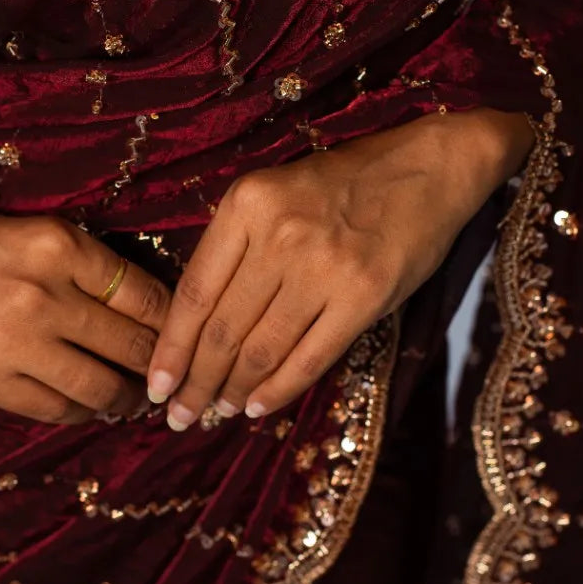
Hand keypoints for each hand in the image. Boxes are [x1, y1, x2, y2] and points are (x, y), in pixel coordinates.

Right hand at [0, 128, 170, 424]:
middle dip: (161, 367)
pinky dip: (82, 412)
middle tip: (175, 378)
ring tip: (138, 400)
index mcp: (61, 247)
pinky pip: (55, 409)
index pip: (146, 296)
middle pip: (132, 346)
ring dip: (129, 399)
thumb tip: (152, 315)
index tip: (188, 337)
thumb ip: (89, 271)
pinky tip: (91, 407)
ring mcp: (13, 342)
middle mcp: (43, 295)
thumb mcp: (38, 235)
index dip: (176, 324)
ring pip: (101, 388)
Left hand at [146, 109, 535, 428]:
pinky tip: (257, 406)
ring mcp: (323, 267)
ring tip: (215, 412)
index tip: (155, 385)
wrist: (428, 168)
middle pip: (223, 328)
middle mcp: (279, 235)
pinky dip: (278, 389)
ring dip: (232, 390)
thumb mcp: (275, 193)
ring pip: (262, 348)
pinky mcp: (364, 296)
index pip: (194, 293)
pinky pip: (309, 357)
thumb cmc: (344, 184)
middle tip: (179, 415)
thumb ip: (237, 246)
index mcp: (246, 204)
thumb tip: (197, 325)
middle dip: (195, 381)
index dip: (171, 348)